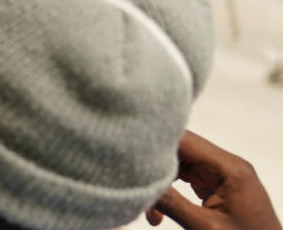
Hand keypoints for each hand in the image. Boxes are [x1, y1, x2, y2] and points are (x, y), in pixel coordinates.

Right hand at [146, 130, 280, 229]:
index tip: (129, 153)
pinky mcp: (220, 187)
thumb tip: (138, 180)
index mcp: (231, 168)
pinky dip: (171, 192)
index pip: (186, 140)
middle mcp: (228, 165)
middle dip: (156, 168)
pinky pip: (188, 179)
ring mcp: (224, 176)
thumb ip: (170, 202)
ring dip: (162, 183)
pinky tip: (159, 213)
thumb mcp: (204, 227)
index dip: (156, 144)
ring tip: (151, 211)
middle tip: (138, 188)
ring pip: (181, 165)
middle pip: (181, 151)